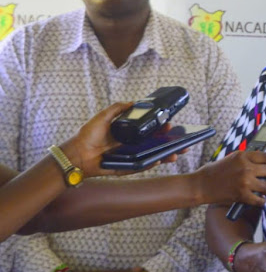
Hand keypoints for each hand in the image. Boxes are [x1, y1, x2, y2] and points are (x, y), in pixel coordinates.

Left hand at [61, 103, 182, 178]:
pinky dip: (150, 164)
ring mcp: (129, 157)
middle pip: (154, 145)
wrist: (77, 153)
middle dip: (169, 144)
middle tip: (181, 142)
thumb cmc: (87, 135)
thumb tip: (134, 102)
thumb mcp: (103, 117)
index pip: (149, 131)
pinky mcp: (125, 168)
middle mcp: (131, 146)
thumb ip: (118, 108)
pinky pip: (140, 167)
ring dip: (165, 156)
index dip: (161, 129)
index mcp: (128, 134)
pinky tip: (158, 160)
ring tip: (175, 154)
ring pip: (152, 157)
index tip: (170, 125)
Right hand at [193, 150, 265, 205]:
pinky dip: (261, 201)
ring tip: (265, 190)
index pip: (265, 156)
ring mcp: (245, 181)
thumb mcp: (230, 159)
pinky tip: (259, 200)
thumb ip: (245, 160)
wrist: (200, 185)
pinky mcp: (242, 194)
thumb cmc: (213, 172)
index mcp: (242, 156)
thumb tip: (261, 164)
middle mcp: (246, 167)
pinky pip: (259, 200)